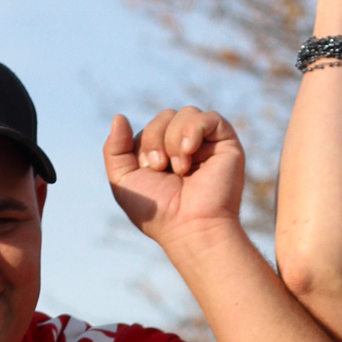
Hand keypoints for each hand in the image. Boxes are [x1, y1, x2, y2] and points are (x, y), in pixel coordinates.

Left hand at [104, 108, 243, 250]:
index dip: (144, 143)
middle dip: (156, 139)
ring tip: (180, 169)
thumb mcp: (123, 182)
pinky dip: (194, 129)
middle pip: (167, 115)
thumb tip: (119, 116)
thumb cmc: (159, 213)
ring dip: (174, 139)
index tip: (150, 170)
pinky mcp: (227, 145)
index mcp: (166, 153)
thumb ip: (114, 150)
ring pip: (186, 112)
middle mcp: (188, 147)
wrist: (190, 229)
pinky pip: (209, 117)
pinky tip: (189, 151)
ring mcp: (208, 145)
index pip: (151, 126)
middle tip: (161, 168)